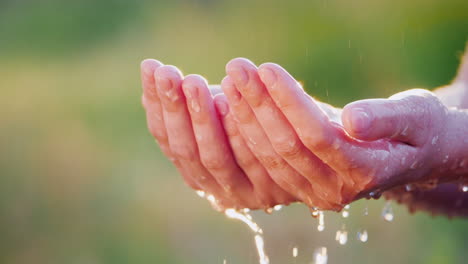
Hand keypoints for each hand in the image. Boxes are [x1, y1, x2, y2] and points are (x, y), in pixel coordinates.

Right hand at [140, 59, 294, 210]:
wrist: (322, 158)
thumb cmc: (265, 125)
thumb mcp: (225, 115)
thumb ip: (194, 110)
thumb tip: (151, 89)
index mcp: (200, 173)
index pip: (168, 141)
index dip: (157, 105)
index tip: (151, 69)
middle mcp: (216, 189)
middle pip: (187, 152)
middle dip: (175, 111)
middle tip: (169, 75)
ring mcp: (243, 194)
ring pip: (213, 158)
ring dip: (201, 119)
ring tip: (193, 82)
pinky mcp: (272, 191)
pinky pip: (249, 161)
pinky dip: (235, 132)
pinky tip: (227, 101)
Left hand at [220, 58, 458, 209]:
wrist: (413, 153)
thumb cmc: (418, 129)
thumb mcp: (416, 117)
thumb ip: (387, 119)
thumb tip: (354, 120)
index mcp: (365, 172)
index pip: (317, 136)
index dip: (290, 102)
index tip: (267, 69)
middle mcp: (335, 190)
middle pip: (287, 146)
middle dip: (259, 104)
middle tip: (238, 68)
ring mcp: (313, 192)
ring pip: (269, 156)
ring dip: (246, 117)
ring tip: (231, 80)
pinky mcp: (299, 186)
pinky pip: (264, 163)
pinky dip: (246, 134)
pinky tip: (232, 106)